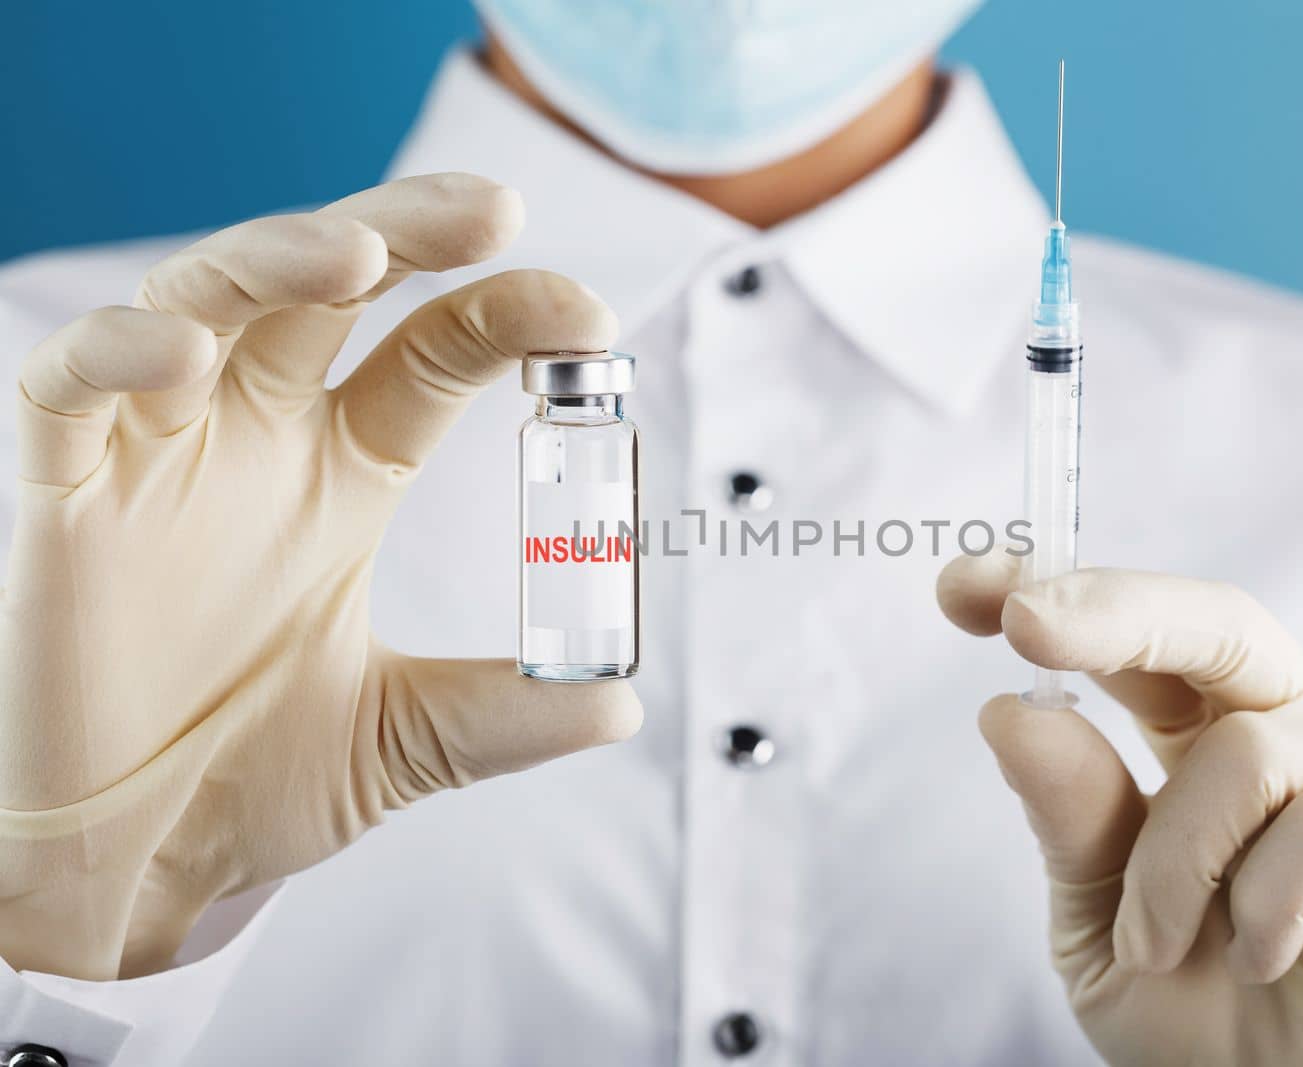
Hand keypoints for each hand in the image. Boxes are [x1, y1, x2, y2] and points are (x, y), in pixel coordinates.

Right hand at [0, 174, 641, 979]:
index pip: (432, 355)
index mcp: (344, 476)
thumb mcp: (401, 741)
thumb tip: (623, 704)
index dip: (504, 316)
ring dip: (275, 260)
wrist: (118, 867)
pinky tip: (184, 355)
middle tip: (488, 211)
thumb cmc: (241, 784)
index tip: (589, 321)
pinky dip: (118, 354)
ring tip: (357, 254)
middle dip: (402, 230)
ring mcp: (156, 456)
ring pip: (204, 300)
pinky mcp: (58, 497)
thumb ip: (505, 715)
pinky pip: (67, 391)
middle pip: (327, 285)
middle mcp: (256, 441)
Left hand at [937, 558, 1302, 1065]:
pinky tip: (1259, 957)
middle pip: (1219, 621)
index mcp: (1198, 730)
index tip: (963, 590)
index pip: (1136, 635)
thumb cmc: (1193, 1009)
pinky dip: (1264, 904)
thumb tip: (1010, 711)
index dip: (1057, 592)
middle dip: (1116, 611)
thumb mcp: (1098, 919)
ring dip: (1173, 863)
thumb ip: (1070, 818)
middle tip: (1029, 624)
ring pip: (1249, 751)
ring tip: (1153, 946)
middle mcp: (1287, 728)